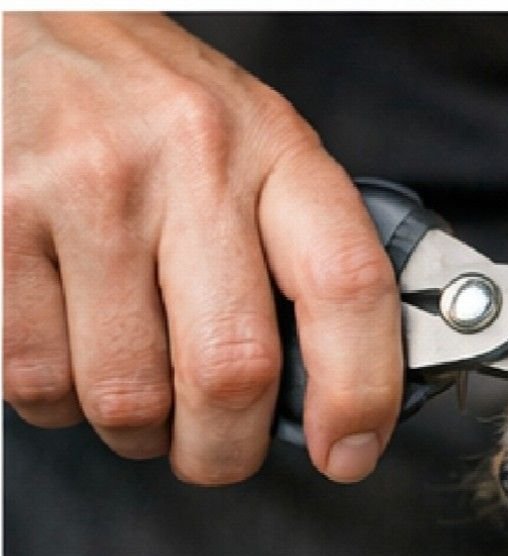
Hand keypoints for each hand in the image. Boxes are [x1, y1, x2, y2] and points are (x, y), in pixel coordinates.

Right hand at [4, 13, 403, 483]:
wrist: (42, 26)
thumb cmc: (165, 108)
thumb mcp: (262, 147)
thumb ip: (303, 252)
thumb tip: (337, 386)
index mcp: (276, 150)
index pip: (347, 285)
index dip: (361, 391)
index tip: (351, 451)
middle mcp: (188, 165)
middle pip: (232, 371)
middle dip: (228, 449)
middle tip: (222, 449)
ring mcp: (86, 194)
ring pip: (127, 397)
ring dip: (142, 432)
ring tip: (144, 393)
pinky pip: (36, 381)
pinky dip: (62, 404)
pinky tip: (78, 357)